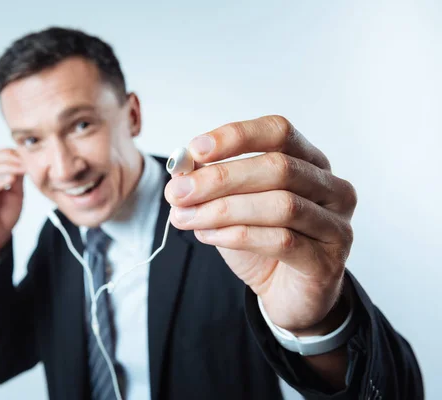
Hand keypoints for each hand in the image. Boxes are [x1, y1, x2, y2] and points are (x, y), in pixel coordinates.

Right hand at [0, 148, 25, 272]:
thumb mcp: (15, 193)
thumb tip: (24, 160)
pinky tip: (9, 181)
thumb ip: (17, 178)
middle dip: (8, 158)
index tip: (25, 154)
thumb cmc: (5, 216)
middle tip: (24, 161)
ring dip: (5, 168)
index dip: (7, 152)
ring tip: (21, 169)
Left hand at [165, 116, 356, 333]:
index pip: (279, 132)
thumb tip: (180, 169)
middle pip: (279, 168)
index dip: (237, 137)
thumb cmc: (262, 242)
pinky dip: (237, 235)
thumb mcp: (232, 205)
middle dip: (220, 178)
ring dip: (223, 209)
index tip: (195, 150)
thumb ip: (212, 184)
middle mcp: (331, 189)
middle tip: (178, 192)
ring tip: (186, 217)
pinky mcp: (327, 262)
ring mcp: (335, 225)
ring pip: (280, 205)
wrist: (286, 295)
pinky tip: (208, 236)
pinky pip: (281, 241)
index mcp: (310, 163)